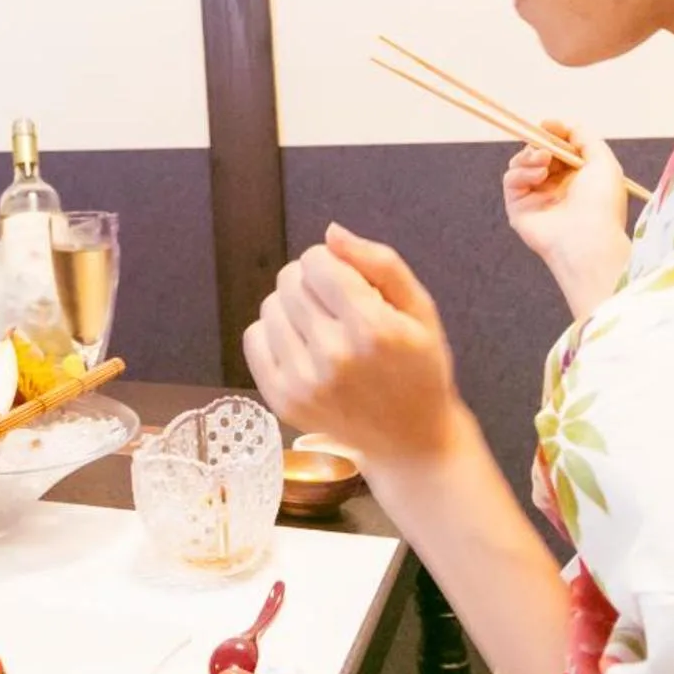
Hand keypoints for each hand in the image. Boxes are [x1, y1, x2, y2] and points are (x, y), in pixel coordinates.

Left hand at [244, 225, 465, 469]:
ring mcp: (303, 382)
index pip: (316, 261)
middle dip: (311, 281)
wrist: (411, 439)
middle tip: (337, 305)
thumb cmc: (420, 368)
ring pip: (270, 306)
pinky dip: (273, 334)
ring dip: (292, 307)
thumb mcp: (420, 309)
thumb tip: (331, 233)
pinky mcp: (282, 400)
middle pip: (290, 280)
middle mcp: (333, 356)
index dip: (331, 263)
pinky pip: (253, 339)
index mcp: (372, 329)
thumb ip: (380, 263)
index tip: (349, 282)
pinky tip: (302, 346)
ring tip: (322, 327)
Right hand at [503, 121, 630, 316]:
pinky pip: (511, 180)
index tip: (548, 125)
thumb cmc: (601, 203)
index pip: (560, 148)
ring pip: (520, 163)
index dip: (554, 134)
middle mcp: (557, 186)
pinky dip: (521, 172)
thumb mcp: (603, 162)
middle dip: (540, 143)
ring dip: (529, 156)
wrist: (586, 239)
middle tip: (546, 146)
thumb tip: (564, 125)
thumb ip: (585, 138)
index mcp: (580, 177)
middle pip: (538, 152)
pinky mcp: (519, 207)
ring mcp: (537, 196)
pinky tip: (538, 175)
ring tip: (544, 161)